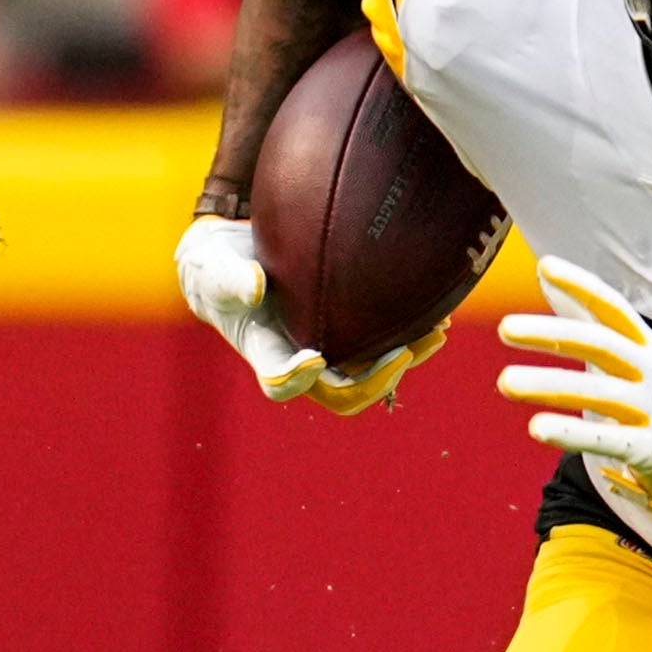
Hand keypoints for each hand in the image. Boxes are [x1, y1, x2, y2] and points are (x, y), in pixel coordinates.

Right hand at [176, 213, 439, 413]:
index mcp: (265, 353)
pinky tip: (438, 312)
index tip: (314, 359)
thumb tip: (256, 288)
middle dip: (376, 379)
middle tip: (403, 352)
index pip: (281, 386)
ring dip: (407, 358)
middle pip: (344, 394)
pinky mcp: (353, 333)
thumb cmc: (220, 266)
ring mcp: (332, 350)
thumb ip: (230, 279)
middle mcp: (303, 361)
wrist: (239, 256)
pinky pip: (387, 345)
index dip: (297, 379)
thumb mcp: (214, 267)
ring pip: (375, 373)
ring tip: (436, 332)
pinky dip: (412, 333)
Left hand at [498, 259, 651, 520]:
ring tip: (505, 381)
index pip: (614, 309)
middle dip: (554, 335)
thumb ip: (585, 315)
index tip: (548, 266)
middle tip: (505, 328)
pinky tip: (537, 427)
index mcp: (645, 346)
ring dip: (550, 386)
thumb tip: (545, 271)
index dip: (584, 287)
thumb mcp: (630, 353)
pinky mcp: (651, 450)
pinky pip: (609, 440)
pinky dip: (572, 434)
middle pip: (602, 346)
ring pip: (599, 394)